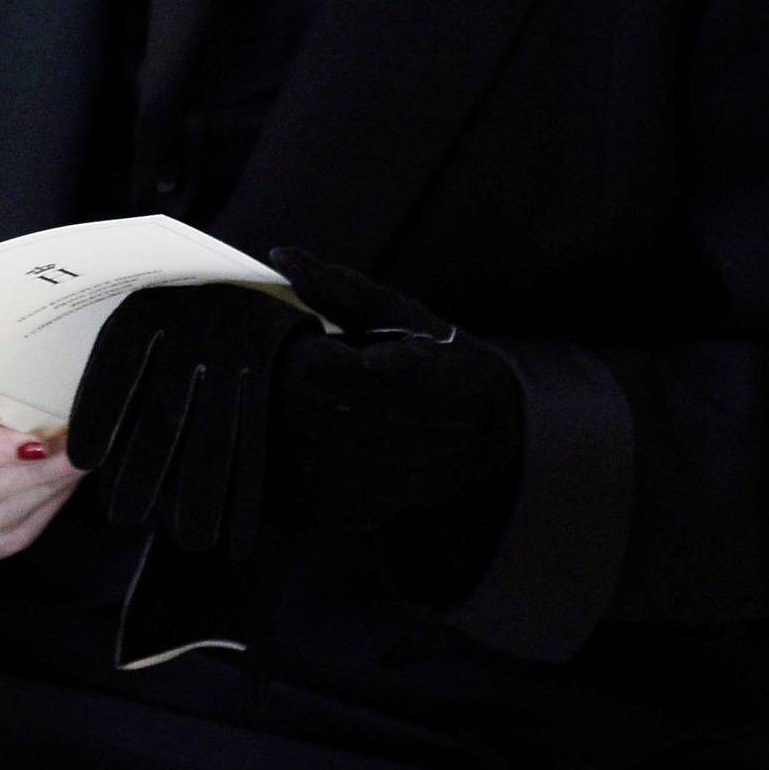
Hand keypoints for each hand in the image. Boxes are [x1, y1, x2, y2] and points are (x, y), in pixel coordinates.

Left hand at [67, 285, 318, 558]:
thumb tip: (62, 438)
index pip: (118, 365)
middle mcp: (190, 324)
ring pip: (216, 432)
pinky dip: (247, 491)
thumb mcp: (139, 317)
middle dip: (146, 469)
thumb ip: (112, 369)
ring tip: (190, 540)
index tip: (83, 461)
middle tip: (125, 515)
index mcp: (148, 308)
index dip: (99, 414)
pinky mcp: (263, 364)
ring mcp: (232, 346)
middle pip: (166, 409)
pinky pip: (255, 438)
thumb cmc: (170, 309)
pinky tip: (238, 536)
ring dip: (202, 492)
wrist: (242, 278)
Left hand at [269, 247, 522, 537]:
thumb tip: (281, 257)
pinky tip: (316, 438)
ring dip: (286, 423)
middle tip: (292, 365)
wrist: (487, 428)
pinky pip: (307, 492)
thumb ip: (336, 286)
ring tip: (305, 400)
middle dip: (281, 383)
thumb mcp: (395, 312)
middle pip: (297, 411)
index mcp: (402, 379)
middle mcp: (393, 438)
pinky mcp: (369, 512)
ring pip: (295, 452)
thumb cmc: (433, 355)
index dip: (295, 349)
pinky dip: (300, 465)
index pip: (313, 369)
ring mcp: (380, 483)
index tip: (303, 338)